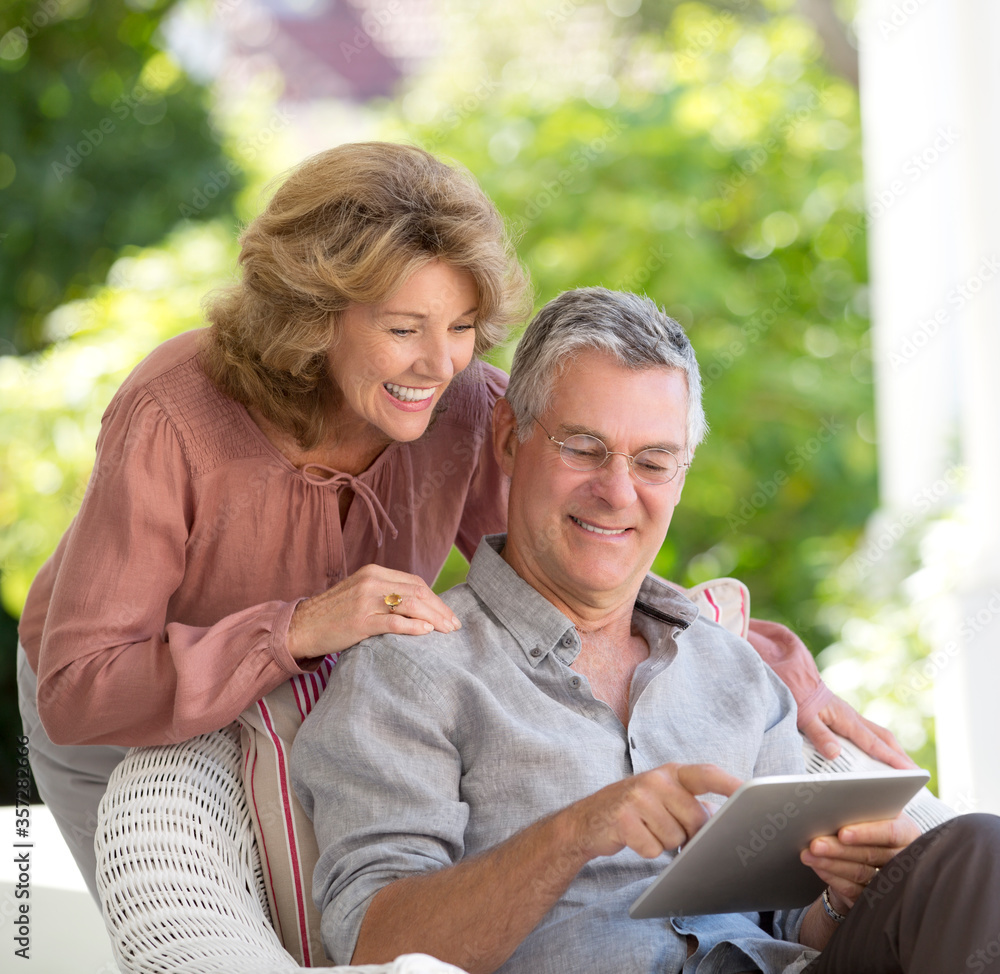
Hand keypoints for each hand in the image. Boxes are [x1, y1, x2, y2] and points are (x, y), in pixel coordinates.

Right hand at [286, 563, 461, 659]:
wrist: (300, 626)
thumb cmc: (332, 614)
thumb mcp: (359, 594)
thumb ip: (384, 594)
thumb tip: (417, 606)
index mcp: (373, 572)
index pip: (414, 582)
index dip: (435, 598)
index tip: (448, 613)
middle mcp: (371, 581)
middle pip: (417, 591)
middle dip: (440, 609)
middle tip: (454, 624)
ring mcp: (365, 600)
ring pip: (410, 604)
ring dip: (434, 618)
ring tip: (447, 631)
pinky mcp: (359, 621)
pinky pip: (394, 622)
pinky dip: (413, 626)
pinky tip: (426, 632)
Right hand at [561, 763, 742, 861]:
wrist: (588, 819)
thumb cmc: (636, 810)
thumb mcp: (665, 799)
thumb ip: (695, 804)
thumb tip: (727, 820)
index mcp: (672, 772)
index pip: (707, 774)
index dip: (730, 783)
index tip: (752, 792)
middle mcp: (656, 779)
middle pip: (696, 820)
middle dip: (689, 835)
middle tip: (668, 828)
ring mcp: (637, 796)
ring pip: (675, 839)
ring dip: (664, 843)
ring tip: (647, 829)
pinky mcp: (623, 818)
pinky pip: (653, 849)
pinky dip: (646, 851)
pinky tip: (634, 837)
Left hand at [800, 696, 916, 769]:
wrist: (792, 673)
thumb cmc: (797, 693)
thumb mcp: (804, 717)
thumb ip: (819, 735)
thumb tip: (835, 754)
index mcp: (846, 719)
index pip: (875, 743)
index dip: (893, 759)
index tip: (911, 772)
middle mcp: (852, 718)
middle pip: (884, 738)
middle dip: (900, 755)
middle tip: (915, 774)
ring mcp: (848, 716)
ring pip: (877, 734)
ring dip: (891, 749)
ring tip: (901, 766)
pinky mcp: (842, 716)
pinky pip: (866, 732)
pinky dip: (877, 744)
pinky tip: (874, 752)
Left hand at [801, 811, 919, 911]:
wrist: (872, 852)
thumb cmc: (870, 823)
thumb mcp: (872, 814)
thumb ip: (861, 811)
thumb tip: (835, 806)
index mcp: (907, 831)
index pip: (890, 833)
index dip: (867, 833)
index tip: (842, 833)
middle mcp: (904, 857)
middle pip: (871, 854)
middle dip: (840, 849)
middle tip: (815, 844)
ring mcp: (892, 880)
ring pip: (861, 872)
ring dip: (831, 863)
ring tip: (809, 854)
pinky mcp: (876, 897)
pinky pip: (854, 889)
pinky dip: (832, 877)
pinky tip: (818, 867)